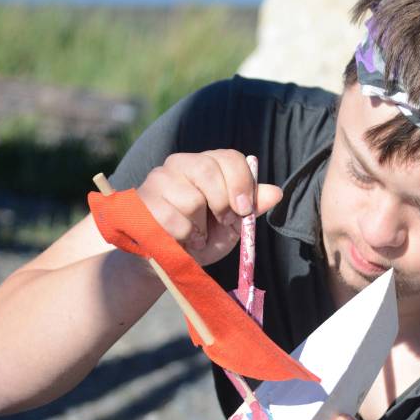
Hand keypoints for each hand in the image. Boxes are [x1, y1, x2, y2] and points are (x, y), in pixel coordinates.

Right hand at [136, 149, 282, 265]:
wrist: (167, 261)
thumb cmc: (201, 238)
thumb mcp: (232, 225)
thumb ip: (251, 208)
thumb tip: (276, 193)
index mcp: (206, 164)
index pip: (229, 157)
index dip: (241, 183)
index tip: (243, 210)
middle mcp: (180, 164)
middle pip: (207, 171)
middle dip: (222, 203)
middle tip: (223, 222)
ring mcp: (158, 180)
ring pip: (191, 199)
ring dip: (200, 227)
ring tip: (197, 234)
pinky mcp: (143, 202)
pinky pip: (173, 219)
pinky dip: (184, 236)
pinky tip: (181, 240)